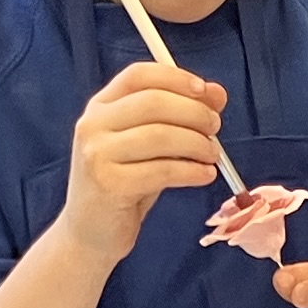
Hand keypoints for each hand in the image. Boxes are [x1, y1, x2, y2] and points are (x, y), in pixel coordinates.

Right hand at [57, 61, 230, 257]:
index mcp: (99, 107)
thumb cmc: (124, 184)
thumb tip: (217, 94)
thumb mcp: (150, 145)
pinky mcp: (110, 184)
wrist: (90, 232)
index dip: (176, 78)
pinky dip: (192, 171)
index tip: (206, 92)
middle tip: (215, 128)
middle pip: (154, 102)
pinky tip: (205, 175)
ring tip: (212, 155)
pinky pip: (163, 170)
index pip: (139, 75)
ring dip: (197, 143)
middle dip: (194, 112)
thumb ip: (177, 117)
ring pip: (161, 135)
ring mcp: (97, 154)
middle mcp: (93, 125)